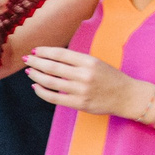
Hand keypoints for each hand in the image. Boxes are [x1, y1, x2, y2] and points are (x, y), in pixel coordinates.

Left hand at [25, 46, 149, 117]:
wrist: (128, 96)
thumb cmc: (111, 78)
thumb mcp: (96, 63)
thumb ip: (76, 60)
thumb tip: (50, 57)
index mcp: (89, 62)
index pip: (60, 54)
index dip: (44, 51)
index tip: (35, 50)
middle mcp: (84, 75)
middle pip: (52, 67)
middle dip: (36, 62)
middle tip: (26, 59)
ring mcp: (81, 90)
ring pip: (50, 82)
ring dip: (36, 76)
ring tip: (29, 71)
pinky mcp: (79, 103)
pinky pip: (54, 98)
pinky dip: (42, 92)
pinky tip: (36, 87)